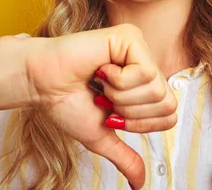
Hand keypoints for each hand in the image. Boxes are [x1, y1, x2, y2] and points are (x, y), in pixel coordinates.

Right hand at [22, 24, 177, 188]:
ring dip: (120, 96)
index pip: (169, 114)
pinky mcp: (130, 37)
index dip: (141, 124)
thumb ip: (125, 157)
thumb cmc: (66, 102)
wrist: (42, 83)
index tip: (111, 115)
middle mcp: (146, 63)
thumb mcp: (102, 135)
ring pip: (155, 88)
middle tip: (104, 99)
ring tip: (99, 83)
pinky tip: (100, 70)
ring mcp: (140, 48)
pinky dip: (118, 81)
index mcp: (144, 83)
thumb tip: (139, 184)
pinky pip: (144, 72)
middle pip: (167, 102)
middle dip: (129, 112)